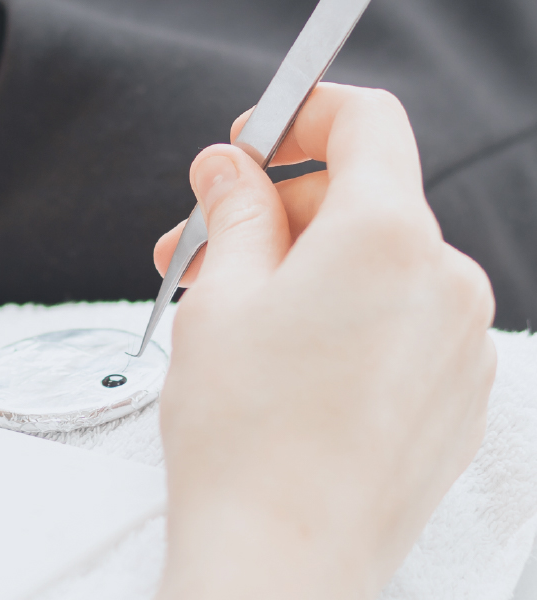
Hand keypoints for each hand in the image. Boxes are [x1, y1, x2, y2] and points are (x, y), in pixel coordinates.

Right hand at [154, 85, 495, 599]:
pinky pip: (403, 323)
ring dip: (306, 267)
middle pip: (368, 197)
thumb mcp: (218, 297)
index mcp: (387, 237)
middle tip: (204, 243)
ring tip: (229, 312)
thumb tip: (232, 170)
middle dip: (282, 207)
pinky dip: (346, 317)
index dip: (303, 111)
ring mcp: (461, 345)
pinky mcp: (459, 398)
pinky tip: (281, 359)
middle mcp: (445, 281)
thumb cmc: (245, 436)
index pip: (368, 121)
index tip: (254, 137)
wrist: (282, 561)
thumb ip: (236, 212)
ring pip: (380, 266)